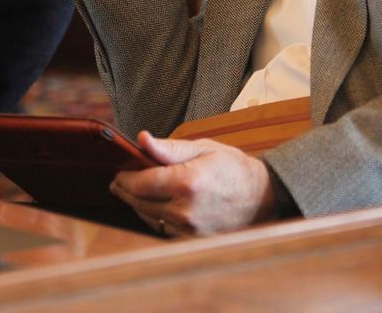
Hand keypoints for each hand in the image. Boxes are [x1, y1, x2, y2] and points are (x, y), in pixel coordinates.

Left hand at [110, 132, 278, 236]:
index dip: (124, 177)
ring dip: (137, 204)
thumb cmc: (233, 168)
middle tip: (118, 181)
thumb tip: (141, 139)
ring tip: (133, 191)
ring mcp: (189, 229)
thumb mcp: (203, 148)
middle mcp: (185, 210)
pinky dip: (153, 217)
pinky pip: (162, 229)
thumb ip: (169, 148)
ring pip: (148, 217)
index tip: (118, 171)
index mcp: (186, 182)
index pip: (140, 183)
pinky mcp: (192, 240)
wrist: (263, 198)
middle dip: (126, 190)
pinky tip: (153, 205)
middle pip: (139, 202)